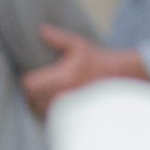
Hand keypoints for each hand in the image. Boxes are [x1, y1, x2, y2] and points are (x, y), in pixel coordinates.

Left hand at [22, 27, 149, 116]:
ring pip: (41, 111)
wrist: (121, 77)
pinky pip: (53, 120)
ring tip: (45, 95)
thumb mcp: (79, 45)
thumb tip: (40, 30)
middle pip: (32, 100)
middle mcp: (64, 95)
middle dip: (31, 94)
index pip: (30, 85)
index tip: (31, 77)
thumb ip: (58, 38)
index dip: (28, 81)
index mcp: (63, 77)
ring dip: (39, 104)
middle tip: (36, 86)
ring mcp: (69, 108)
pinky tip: (54, 105)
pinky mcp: (75, 116)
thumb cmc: (99, 60)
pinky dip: (50, 114)